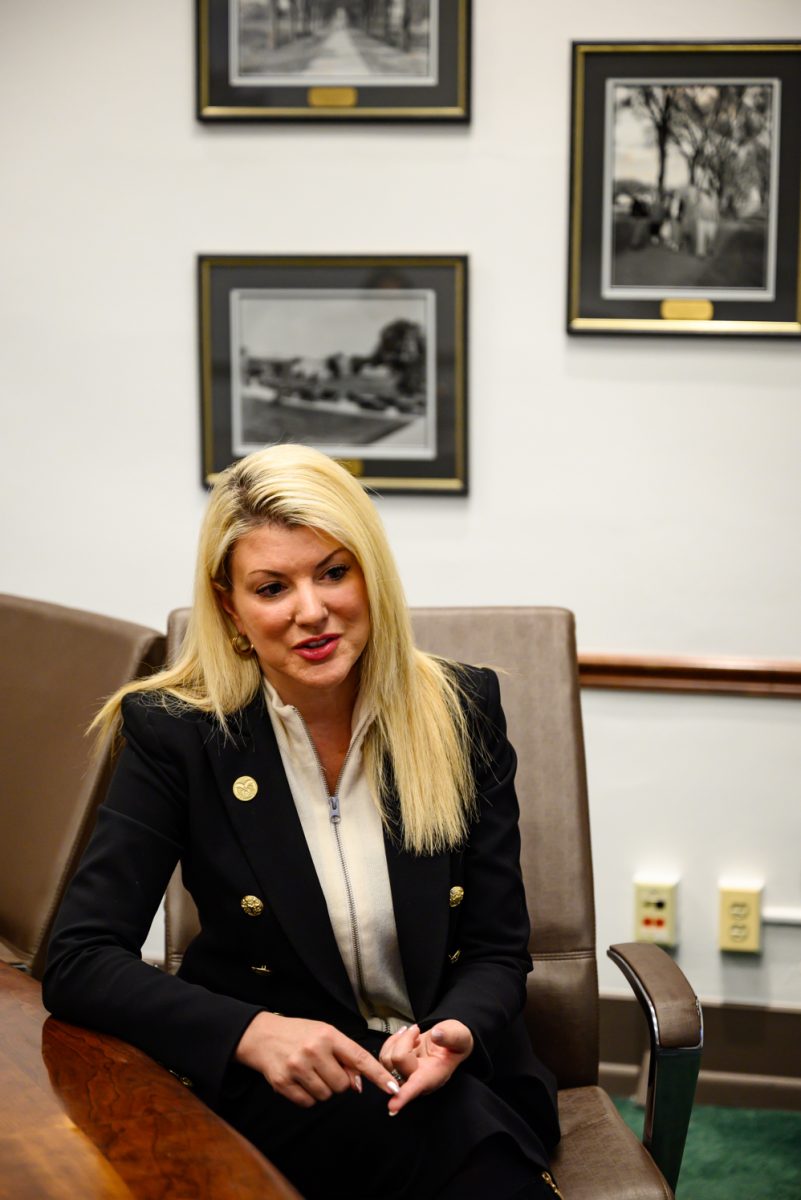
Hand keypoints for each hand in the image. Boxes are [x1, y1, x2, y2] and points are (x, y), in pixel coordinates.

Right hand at [235, 1013, 401, 1108]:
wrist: (263, 1036)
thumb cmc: (299, 1034)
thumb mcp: (324, 1034)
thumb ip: (344, 1056)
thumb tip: (358, 1085)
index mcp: (328, 1035)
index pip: (360, 1058)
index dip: (379, 1075)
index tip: (394, 1088)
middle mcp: (313, 1050)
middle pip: (343, 1085)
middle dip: (338, 1081)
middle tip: (324, 1068)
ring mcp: (297, 1067)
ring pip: (326, 1096)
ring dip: (322, 1089)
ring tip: (310, 1072)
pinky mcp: (283, 1083)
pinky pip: (308, 1103)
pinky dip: (307, 1096)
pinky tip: (299, 1080)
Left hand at [379, 1020, 473, 1114]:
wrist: (449, 1042)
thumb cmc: (455, 1043)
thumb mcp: (460, 1037)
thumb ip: (450, 1036)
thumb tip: (437, 1035)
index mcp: (433, 1075)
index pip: (415, 1086)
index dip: (403, 1097)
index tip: (392, 1107)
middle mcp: (416, 1079)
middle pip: (398, 1061)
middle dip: (405, 1040)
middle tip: (417, 1030)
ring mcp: (403, 1075)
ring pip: (387, 1057)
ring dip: (398, 1039)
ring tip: (414, 1032)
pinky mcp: (394, 1068)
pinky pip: (383, 1054)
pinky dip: (392, 1040)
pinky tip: (405, 1035)